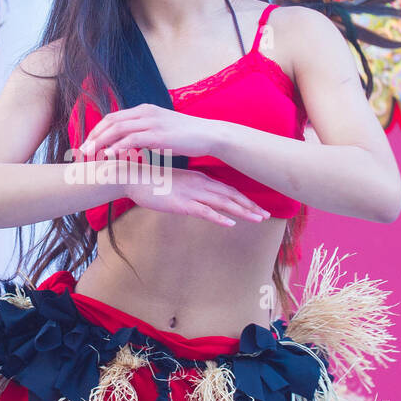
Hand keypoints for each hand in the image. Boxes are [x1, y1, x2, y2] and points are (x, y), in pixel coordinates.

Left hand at [80, 103, 222, 159]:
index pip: (113, 117)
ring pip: (118, 129)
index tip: (88, 143)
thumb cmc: (186, 136)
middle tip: (82, 151)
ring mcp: (152, 122)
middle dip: (94, 136)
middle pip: (111, 122)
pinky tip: (109, 155)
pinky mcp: (158, 135)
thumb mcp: (161, 130)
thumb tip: (131, 145)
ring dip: (101, 142)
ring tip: (90, 154)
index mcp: (144, 110)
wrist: (208, 134)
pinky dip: (118, 146)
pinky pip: (132, 139)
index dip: (98, 130)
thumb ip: (144, 134)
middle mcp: (145, 113)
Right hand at [124, 165, 269, 226]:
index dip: (244, 199)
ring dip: (242, 212)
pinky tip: (231, 223)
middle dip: (250, 206)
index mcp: (200, 179)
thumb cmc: (153, 181)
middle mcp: (200, 184)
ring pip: (223, 204)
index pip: (228, 189)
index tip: (257, 207)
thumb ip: (191, 190)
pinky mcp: (182, 204)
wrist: (134, 177)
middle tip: (267, 215)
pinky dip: (220, 217)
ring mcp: (192, 194)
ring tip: (258, 219)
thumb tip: (199, 200)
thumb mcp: (177, 184)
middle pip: (231, 196)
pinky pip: (205, 212)